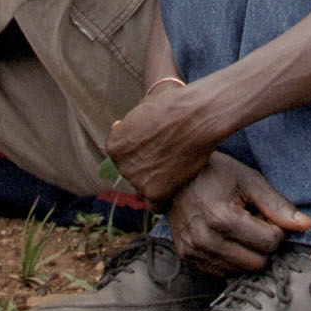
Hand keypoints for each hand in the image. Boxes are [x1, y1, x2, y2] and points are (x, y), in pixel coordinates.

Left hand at [108, 79, 219, 202]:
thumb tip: (115, 126)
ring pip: (145, 187)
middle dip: (148, 167)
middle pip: (134, 173)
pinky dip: (167, 195)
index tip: (158, 145)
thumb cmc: (173, 107)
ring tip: (176, 164)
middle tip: (170, 155)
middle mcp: (120, 164)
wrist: (196, 117)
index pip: (124, 158)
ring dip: (157, 181)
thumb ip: (128, 125)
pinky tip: (178, 181)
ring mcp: (135, 180)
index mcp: (114, 145)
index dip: (143, 151)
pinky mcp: (153, 193)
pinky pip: (156, 203)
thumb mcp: (141, 109)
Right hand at [166, 152, 310, 275]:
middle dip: (262, 244)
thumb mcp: (249, 181)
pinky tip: (224, 238)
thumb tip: (306, 225)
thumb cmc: (215, 174)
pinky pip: (222, 273)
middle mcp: (205, 240)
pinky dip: (230, 259)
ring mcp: (194, 252)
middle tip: (252, 222)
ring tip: (237, 229)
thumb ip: (278, 206)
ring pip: (241, 271)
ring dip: (246, 254)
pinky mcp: (187, 258)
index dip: (275, 229)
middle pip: (258, 263)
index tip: (263, 214)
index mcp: (222, 219)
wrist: (174, 177)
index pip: (270, 242)